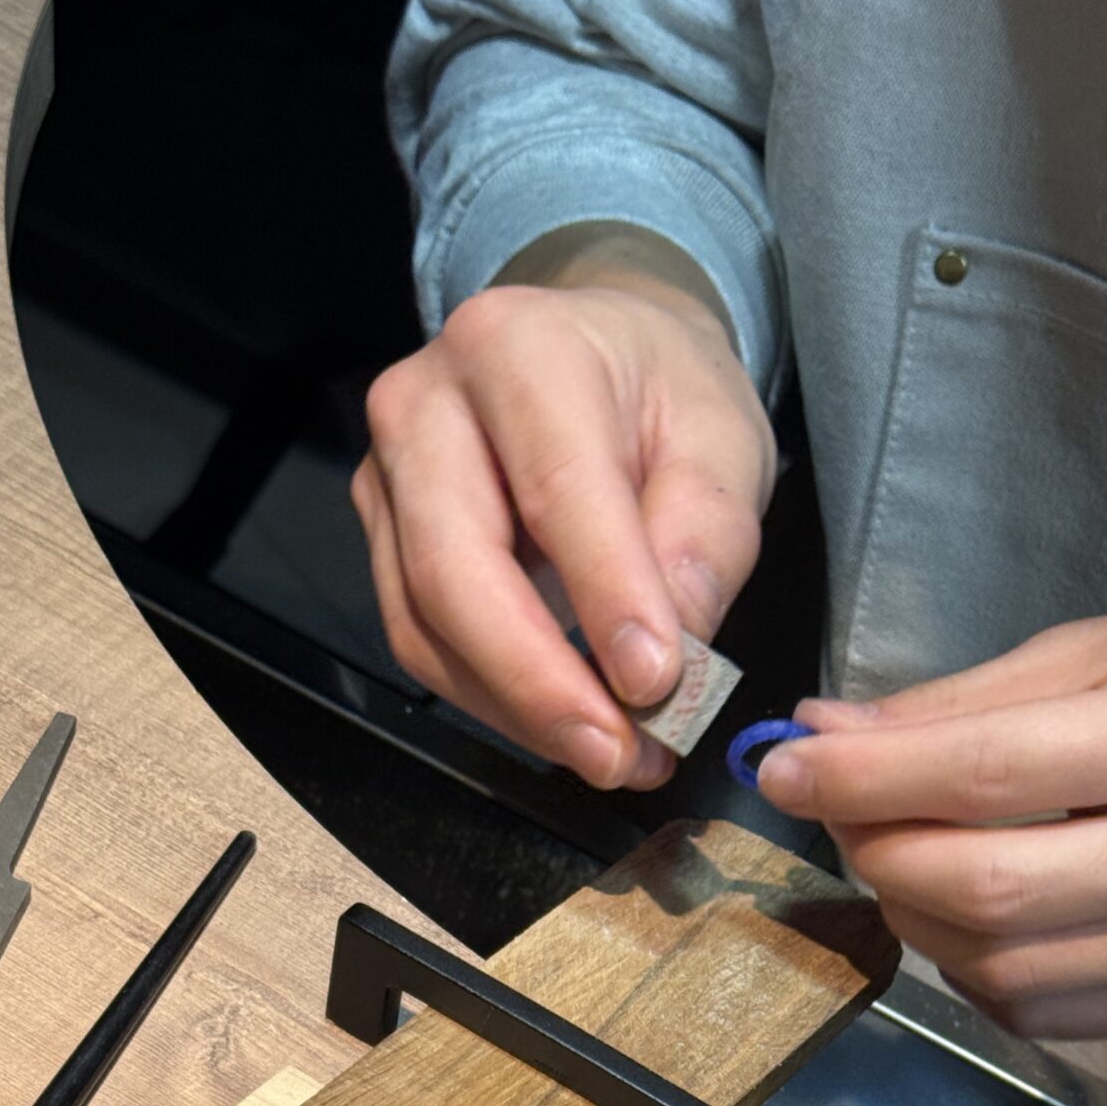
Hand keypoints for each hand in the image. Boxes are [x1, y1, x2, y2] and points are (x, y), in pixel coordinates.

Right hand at [353, 270, 774, 789]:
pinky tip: (564, 720)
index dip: (605, 597)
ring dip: (517, 710)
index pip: (556, 489)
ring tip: (610, 753)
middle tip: (616, 755)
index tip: (657, 685)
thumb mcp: (721, 441)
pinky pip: (422, 641)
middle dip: (538, 683)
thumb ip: (704, 539)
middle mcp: (425, 403)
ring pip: (425, 623)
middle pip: (453, 568)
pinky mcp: (384, 537)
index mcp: (521, 350)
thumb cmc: (660, 393)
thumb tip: (671, 654)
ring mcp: (387, 475)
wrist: (601, 359)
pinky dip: (495, 700)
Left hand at [754, 600, 1106, 1038]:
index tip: (787, 764)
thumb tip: (824, 735)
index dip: (864, 779)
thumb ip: (962, 702)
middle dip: (876, 853)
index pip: (987, 774)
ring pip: (998, 968)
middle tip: (841, 810)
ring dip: (913, 915)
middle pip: (984, 891)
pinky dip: (970, 965)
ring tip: (907, 852)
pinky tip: (972, 908)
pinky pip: (1036, 1011)